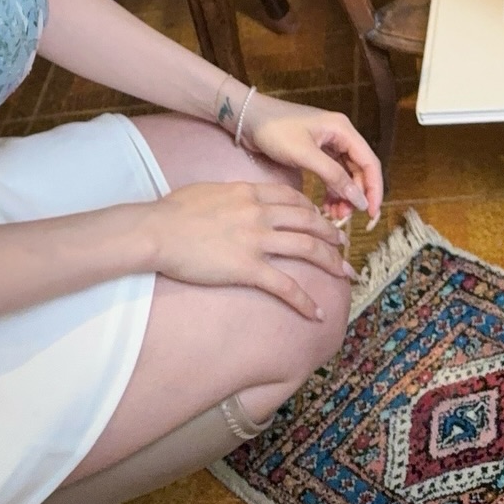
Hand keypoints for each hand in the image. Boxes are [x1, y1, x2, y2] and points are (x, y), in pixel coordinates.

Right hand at [148, 178, 355, 319]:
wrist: (158, 230)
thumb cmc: (173, 210)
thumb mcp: (207, 190)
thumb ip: (230, 194)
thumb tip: (238, 199)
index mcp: (248, 192)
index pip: (292, 197)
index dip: (312, 209)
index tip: (321, 218)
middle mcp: (259, 213)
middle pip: (308, 221)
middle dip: (332, 234)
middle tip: (344, 245)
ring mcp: (256, 240)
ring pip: (307, 248)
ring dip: (332, 263)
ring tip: (346, 274)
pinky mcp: (248, 268)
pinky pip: (285, 286)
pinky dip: (305, 301)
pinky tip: (317, 313)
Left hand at [239, 93, 383, 232]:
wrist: (245, 118)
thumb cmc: (274, 130)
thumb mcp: (304, 154)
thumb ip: (333, 176)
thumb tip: (360, 200)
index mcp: (342, 129)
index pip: (369, 162)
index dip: (374, 189)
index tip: (371, 213)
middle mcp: (339, 135)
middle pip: (359, 170)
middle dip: (355, 195)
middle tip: (345, 218)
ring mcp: (327, 143)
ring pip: (345, 174)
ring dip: (343, 195)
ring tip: (334, 215)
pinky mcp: (315, 152)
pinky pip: (332, 174)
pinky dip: (332, 190)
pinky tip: (326, 206)